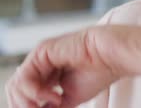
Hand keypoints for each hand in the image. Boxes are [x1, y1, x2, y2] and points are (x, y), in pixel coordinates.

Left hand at [4, 27, 118, 107]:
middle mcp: (41, 65)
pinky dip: (34, 91)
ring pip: (16, 85)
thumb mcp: (69, 98)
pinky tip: (53, 95)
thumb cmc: (99, 72)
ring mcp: (40, 57)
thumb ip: (51, 106)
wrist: (112, 57)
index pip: (25, 95)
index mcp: (47, 74)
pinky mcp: (42, 51)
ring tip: (54, 103)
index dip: (30, 107)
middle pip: (17, 91)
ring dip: (29, 101)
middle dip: (26, 106)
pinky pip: (23, 76)